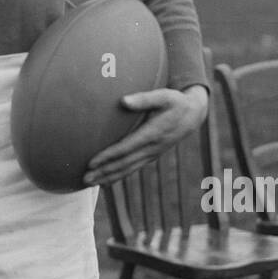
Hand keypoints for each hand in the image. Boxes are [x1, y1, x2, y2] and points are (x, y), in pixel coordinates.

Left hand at [81, 85, 209, 187]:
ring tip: (89, 183)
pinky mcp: (151, 155)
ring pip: (127, 169)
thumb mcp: (163, 96)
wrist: (192, 115)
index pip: (125, 148)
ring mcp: (151, 154)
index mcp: (152, 134)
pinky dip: (118, 176)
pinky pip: (132, 168)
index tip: (91, 162)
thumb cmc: (175, 102)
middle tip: (85, 179)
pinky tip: (105, 181)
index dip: (108, 156)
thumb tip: (123, 101)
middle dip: (104, 172)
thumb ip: (144, 99)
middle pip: (124, 163)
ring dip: (108, 177)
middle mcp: (151, 148)